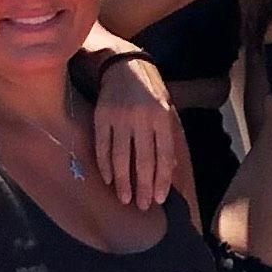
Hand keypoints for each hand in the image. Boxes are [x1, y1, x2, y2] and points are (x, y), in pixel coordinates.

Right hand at [92, 55, 179, 208]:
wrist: (124, 65)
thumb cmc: (149, 91)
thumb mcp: (166, 109)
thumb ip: (167, 138)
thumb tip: (170, 170)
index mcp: (162, 117)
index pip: (164, 155)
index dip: (161, 179)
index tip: (159, 199)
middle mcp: (142, 118)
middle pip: (143, 160)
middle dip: (143, 186)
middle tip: (142, 206)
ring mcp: (120, 118)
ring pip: (121, 157)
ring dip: (123, 181)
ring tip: (125, 199)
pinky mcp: (101, 117)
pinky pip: (102, 147)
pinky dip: (105, 166)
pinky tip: (109, 180)